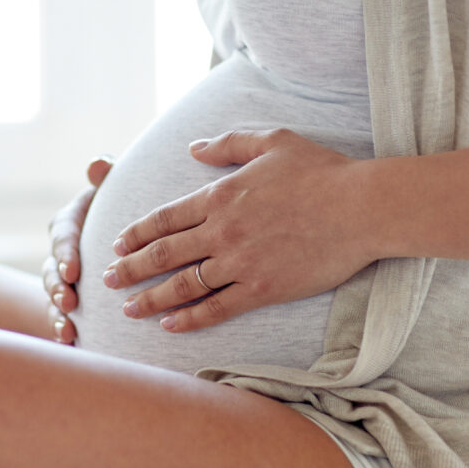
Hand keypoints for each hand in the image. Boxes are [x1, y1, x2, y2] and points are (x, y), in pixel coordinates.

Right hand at [41, 157, 113, 343]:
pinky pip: (62, 316)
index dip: (65, 252)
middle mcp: (61, 251)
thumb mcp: (114, 186)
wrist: (126, 236)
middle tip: (68, 301)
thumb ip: (107, 174)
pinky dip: (63, 330)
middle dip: (56, 287)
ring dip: (57, 313)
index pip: (62, 234)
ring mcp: (63, 278)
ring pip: (52, 297)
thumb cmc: (120, 202)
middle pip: (51, 269)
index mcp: (71, 221)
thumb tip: (99, 163)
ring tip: (68, 328)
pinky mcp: (71, 299)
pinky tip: (71, 343)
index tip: (73, 270)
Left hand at [104, 129, 374, 332]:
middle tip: (108, 278)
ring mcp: (240, 263)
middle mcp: (222, 232)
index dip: (137, 232)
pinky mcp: (263, 289)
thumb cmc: (321, 171)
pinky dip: (191, 319)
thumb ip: (227, 144)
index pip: (166, 218)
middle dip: (130, 268)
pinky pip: (217, 308)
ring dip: (151, 298)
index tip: (117, 243)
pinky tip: (170, 325)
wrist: (360, 207)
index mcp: (220, 196)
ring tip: (128, 309)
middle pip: (164, 254)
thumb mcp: (271, 141)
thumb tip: (193, 147)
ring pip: (183, 285)